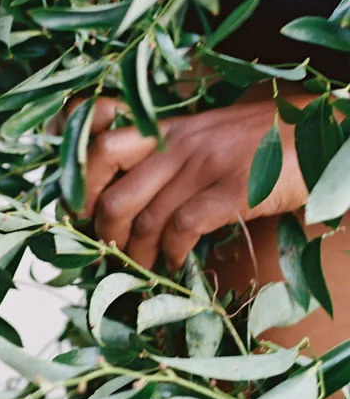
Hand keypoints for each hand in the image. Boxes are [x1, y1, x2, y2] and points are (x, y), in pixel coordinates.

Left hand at [80, 95, 311, 271]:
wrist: (318, 132)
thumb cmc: (262, 138)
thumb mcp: (206, 134)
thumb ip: (171, 156)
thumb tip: (135, 194)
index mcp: (167, 131)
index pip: (101, 147)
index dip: (82, 185)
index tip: (80, 213)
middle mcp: (178, 146)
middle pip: (114, 195)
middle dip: (105, 235)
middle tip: (112, 253)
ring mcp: (205, 167)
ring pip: (145, 219)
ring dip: (137, 255)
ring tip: (143, 268)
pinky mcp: (233, 190)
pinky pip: (184, 227)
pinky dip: (173, 252)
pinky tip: (176, 262)